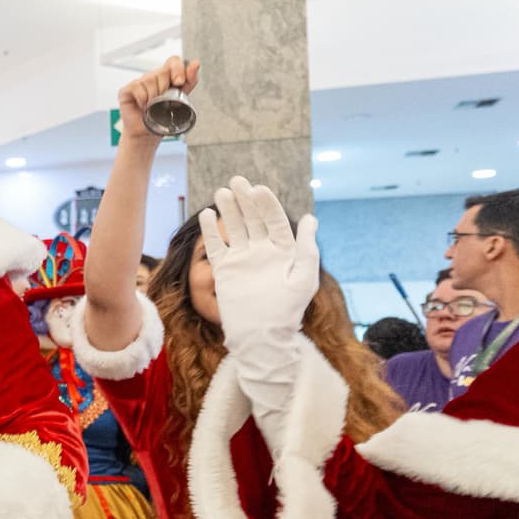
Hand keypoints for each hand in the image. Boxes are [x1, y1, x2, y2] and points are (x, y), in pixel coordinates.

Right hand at [115, 55, 199, 143]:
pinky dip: (142, 99)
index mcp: (167, 77)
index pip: (173, 61)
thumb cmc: (162, 116)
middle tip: (163, 102)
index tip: (179, 82)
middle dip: (165, 89)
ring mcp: (139, 82)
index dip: (177, 69)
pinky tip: (143, 106)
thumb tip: (196, 63)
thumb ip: (189, 81)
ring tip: (152, 106)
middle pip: (162, 71)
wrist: (147, 133)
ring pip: (150, 79)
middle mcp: (153, 77)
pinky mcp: (127, 90)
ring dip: (154, 97)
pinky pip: (137, 87)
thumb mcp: (181, 98)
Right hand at [198, 176, 320, 358]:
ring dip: (228, 210)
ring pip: (234, 228)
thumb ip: (306, 248)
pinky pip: (216, 247)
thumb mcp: (303, 278)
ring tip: (222, 192)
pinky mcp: (225, 270)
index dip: (267, 205)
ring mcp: (242, 259)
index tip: (258, 190)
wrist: (261, 337)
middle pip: (253, 219)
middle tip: (237, 181)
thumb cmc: (287, 311)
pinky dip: (211, 232)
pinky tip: (206, 215)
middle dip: (245, 200)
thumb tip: (311, 218)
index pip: (275, 221)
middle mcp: (262, 251)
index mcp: (283, 251)